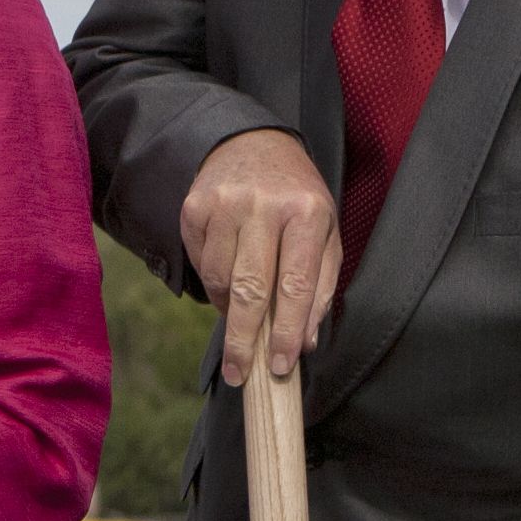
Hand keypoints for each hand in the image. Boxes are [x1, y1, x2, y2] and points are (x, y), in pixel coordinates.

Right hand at [180, 129, 340, 384]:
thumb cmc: (297, 199)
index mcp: (306, 212)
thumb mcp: (326, 234)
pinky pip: (199, 262)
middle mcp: (263, 206)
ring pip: (220, 279)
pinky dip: (213, 280)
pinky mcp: (194, 208)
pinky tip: (227, 272)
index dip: (289, 330)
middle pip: (250, 287)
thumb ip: (321, 287)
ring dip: (230, 307)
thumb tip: (306, 341)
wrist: (254, 145)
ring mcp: (224, 204)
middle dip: (245, 340)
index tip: (283, 365)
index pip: (296, 284)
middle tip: (240, 375)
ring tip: (242, 309)